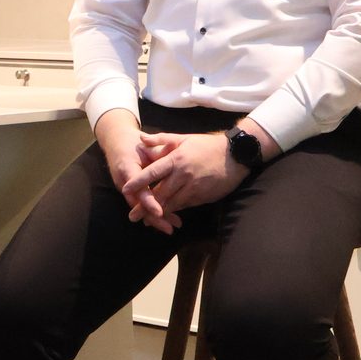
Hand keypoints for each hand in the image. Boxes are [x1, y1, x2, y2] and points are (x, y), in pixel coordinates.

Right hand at [95, 110, 181, 233]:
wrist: (116, 141)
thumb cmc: (133, 141)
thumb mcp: (146, 143)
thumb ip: (159, 150)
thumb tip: (175, 150)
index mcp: (127, 169)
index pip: (139, 189)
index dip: (149, 202)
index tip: (160, 212)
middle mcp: (124, 182)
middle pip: (138, 205)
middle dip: (153, 218)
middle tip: (170, 228)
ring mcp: (125, 189)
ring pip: (139, 207)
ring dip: (154, 218)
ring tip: (171, 227)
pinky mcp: (129, 192)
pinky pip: (140, 204)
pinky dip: (151, 212)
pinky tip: (164, 219)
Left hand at [121, 132, 247, 220]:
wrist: (235, 156)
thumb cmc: (207, 145)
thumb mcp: (184, 138)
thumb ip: (161, 140)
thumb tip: (141, 138)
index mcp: (176, 159)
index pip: (152, 173)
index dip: (138, 182)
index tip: (125, 190)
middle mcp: (182, 175)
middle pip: (159, 194)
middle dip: (144, 207)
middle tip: (132, 216)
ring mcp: (193, 188)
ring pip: (172, 204)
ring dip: (158, 213)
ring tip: (146, 221)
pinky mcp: (202, 196)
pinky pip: (184, 206)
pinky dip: (174, 211)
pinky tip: (166, 216)